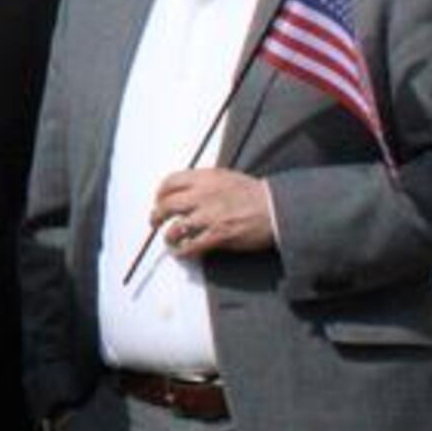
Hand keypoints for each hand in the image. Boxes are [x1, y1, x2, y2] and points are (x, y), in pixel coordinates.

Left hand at [151, 169, 275, 258]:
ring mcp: (210, 216)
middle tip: (155, 222)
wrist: (276, 208)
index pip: (170, 182)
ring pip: (175, 228)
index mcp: (205, 177)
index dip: (160, 194)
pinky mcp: (218, 235)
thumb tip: (186, 192)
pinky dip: (182, 251)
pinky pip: (192, 246)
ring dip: (169, 237)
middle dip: (156, 216)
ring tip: (169, 240)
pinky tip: (181, 253)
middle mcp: (203, 194)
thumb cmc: (254, 194)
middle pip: (166, 205)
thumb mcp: (226, 177)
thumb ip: (204, 183)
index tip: (159, 200)